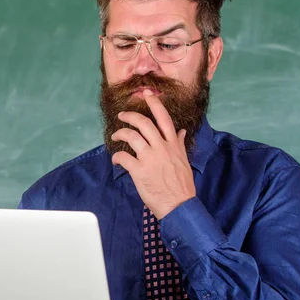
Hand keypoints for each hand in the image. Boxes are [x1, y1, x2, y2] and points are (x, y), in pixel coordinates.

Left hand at [111, 90, 195, 218]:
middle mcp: (161, 148)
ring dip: (120, 133)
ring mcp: (149, 158)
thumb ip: (179, 144)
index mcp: (172, 145)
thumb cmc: (181, 185)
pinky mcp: (139, 170)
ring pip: (131, 136)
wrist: (179, 205)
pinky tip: (116, 160)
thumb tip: (180, 132)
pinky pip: (123, 157)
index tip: (147, 94)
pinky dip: (116, 156)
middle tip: (122, 115)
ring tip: (115, 136)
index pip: (164, 118)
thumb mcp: (184, 161)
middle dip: (130, 116)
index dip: (154, 104)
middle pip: (144, 123)